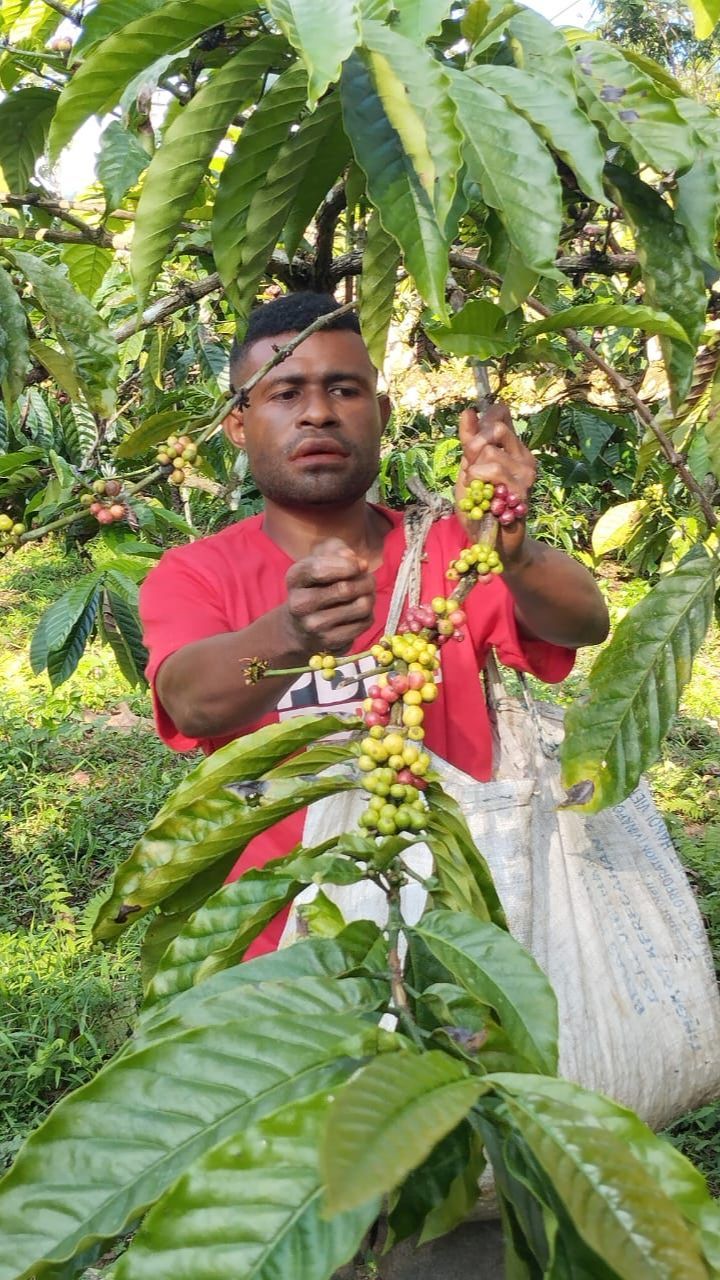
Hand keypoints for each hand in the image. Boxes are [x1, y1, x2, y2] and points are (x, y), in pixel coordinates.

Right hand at [284, 538, 375, 655]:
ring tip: (366, 594)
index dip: (347, 565)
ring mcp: (314, 626)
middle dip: (365, 580)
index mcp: (294, 578)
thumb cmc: (316, 584)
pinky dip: (368, 614)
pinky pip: (364, 623)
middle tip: (369, 579)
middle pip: (345, 589)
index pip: (320, 569)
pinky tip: (360, 611)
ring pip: (360, 606)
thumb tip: (357, 561)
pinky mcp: (330, 642)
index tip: (361, 564)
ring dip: (370, 597)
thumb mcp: (319, 559)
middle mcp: (299, 604)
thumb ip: (336, 550)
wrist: (300, 627)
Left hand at [457, 402, 536, 567]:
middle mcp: (523, 456)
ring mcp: (526, 473)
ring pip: (491, 451)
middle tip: (471, 470)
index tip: (472, 441)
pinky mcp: (523, 489)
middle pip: (495, 428)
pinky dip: (479, 482)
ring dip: (475, 471)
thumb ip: (469, 443)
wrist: (492, 543)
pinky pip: (493, 472)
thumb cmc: (480, 508)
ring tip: (480, 491)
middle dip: (474, 446)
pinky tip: (485, 498)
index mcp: (512, 448)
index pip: (500, 414)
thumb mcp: (467, 471)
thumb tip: (468, 412)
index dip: (482, 421)